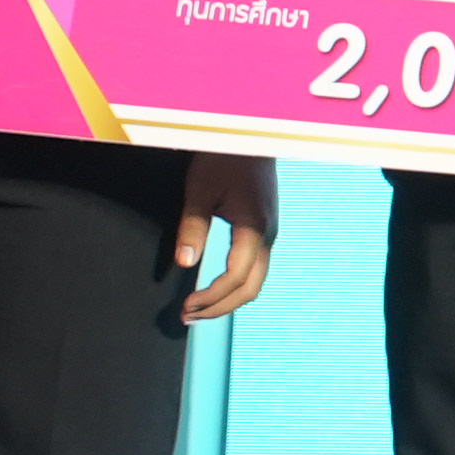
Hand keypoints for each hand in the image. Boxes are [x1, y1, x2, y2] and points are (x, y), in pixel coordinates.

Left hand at [171, 150, 278, 320]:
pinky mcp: (265, 229)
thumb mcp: (200, 191)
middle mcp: (267, 236)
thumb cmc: (223, 159)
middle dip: (220, 308)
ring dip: (227, 299)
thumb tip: (184, 264)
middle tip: (190, 317)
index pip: (234, 279)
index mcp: (253, 228)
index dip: (210, 298)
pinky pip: (255, 268)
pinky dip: (235, 285)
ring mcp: (269, 233)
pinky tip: (217, 287)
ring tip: (199, 308)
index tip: (185, 306)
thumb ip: (193, 227)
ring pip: (255, 280)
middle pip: (250, 289)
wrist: (250, 137)